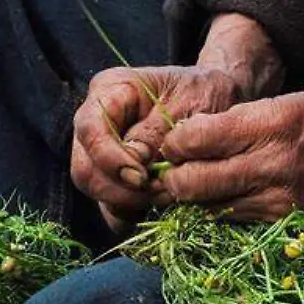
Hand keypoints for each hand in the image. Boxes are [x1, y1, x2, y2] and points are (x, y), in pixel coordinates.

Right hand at [71, 65, 244, 229]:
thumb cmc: (205, 93)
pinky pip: (109, 205)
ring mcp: (102, 150)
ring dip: (128, 202)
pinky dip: (131, 213)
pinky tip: (158, 204)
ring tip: (167, 195)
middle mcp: (98, 120)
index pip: (90, 130)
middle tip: (160, 191)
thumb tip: (135, 162)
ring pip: (94, 189)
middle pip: (84, 168)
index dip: (110, 159)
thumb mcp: (189, 104)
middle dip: (120, 189)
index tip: (141, 177)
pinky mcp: (114, 176)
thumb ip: (158, 132)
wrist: (220, 100)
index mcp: (111, 90)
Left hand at [158, 91, 303, 224]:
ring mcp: (273, 201)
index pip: (198, 139)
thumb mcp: (295, 101)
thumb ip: (246, 117)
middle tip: (170, 168)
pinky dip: (215, 210)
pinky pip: (231, 219)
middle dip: (171, 176)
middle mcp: (269, 166)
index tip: (174, 140)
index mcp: (272, 125)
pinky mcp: (278, 223)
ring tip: (189, 183)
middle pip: (191, 183)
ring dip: (190, 197)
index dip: (175, 141)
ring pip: (206, 207)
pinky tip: (216, 198)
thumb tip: (198, 131)